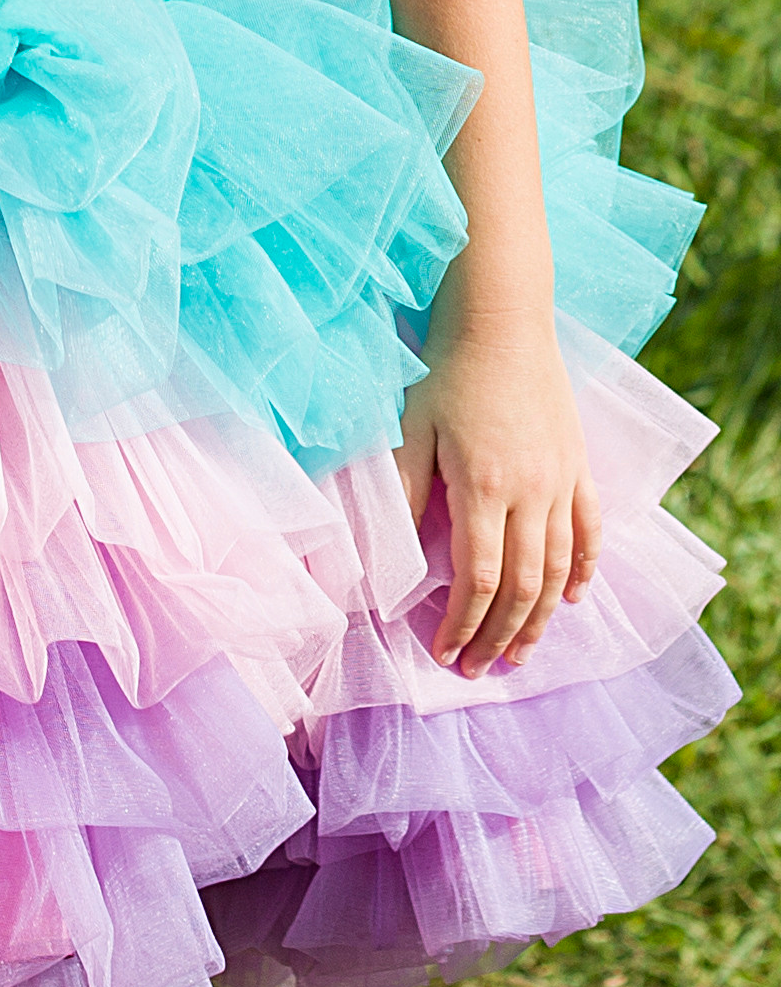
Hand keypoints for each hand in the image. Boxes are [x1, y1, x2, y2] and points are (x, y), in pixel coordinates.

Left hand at [396, 313, 602, 675]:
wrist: (501, 317)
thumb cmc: (446, 368)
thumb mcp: (412, 428)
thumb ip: (405, 492)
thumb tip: (395, 554)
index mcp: (483, 487)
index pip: (477, 580)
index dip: (462, 624)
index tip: (443, 653)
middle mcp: (531, 493)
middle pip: (522, 587)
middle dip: (500, 636)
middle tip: (480, 670)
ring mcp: (561, 480)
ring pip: (560, 570)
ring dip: (541, 618)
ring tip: (522, 653)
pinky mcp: (578, 464)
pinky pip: (590, 530)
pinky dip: (585, 570)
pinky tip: (573, 599)